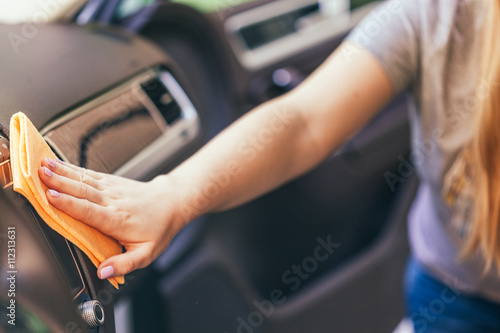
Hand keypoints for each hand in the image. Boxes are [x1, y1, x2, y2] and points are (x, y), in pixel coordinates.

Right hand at [38, 158, 183, 279]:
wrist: (171, 203)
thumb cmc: (159, 228)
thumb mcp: (147, 253)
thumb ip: (125, 264)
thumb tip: (103, 272)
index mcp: (117, 220)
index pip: (90, 211)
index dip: (69, 204)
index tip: (51, 197)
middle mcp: (113, 201)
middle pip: (83, 191)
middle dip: (59, 183)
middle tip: (38, 175)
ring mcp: (111, 189)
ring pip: (84, 179)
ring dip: (62, 172)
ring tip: (42, 165)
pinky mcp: (111, 181)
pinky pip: (89, 174)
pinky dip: (72, 168)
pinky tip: (57, 164)